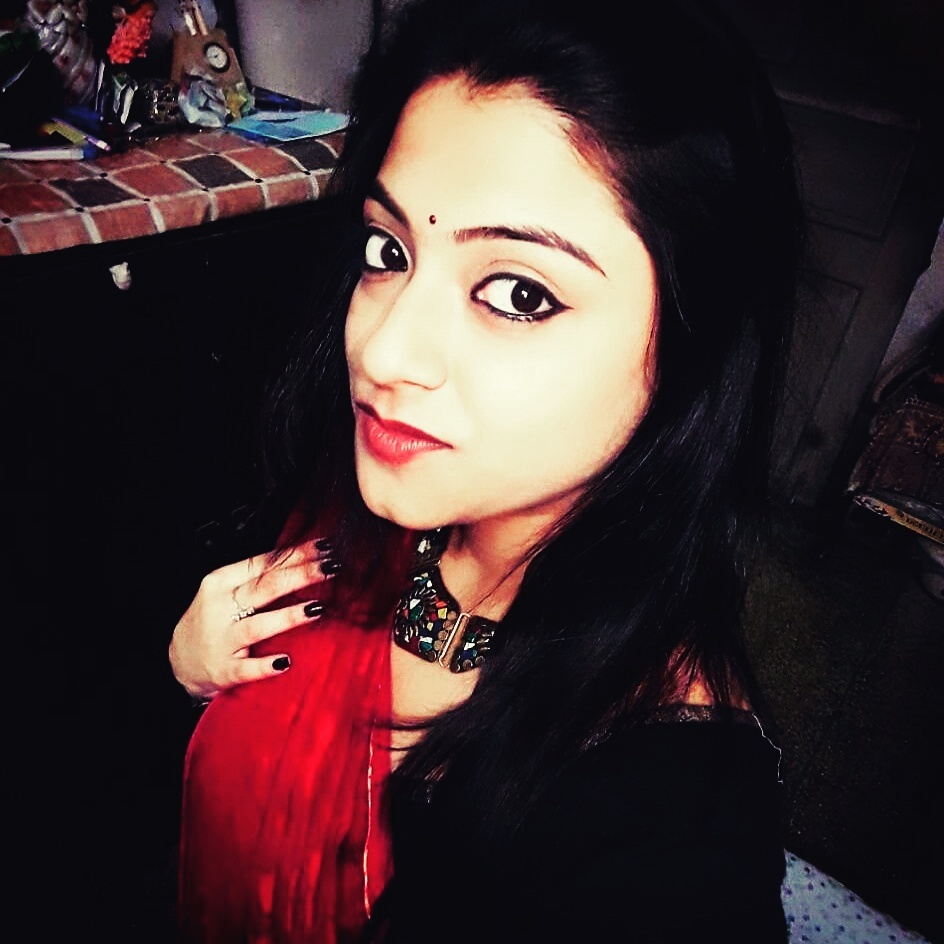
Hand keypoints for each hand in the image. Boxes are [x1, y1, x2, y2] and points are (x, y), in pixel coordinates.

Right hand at [169, 538, 338, 701]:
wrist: (181, 662)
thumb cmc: (214, 620)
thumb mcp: (227, 591)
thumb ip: (260, 576)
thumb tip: (307, 557)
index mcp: (221, 583)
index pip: (263, 564)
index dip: (295, 554)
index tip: (323, 548)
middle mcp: (219, 608)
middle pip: (264, 588)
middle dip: (300, 576)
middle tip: (330, 568)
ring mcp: (221, 641)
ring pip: (257, 625)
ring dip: (288, 617)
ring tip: (316, 608)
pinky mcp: (224, 670)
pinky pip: (247, 669)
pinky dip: (266, 665)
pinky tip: (286, 661)